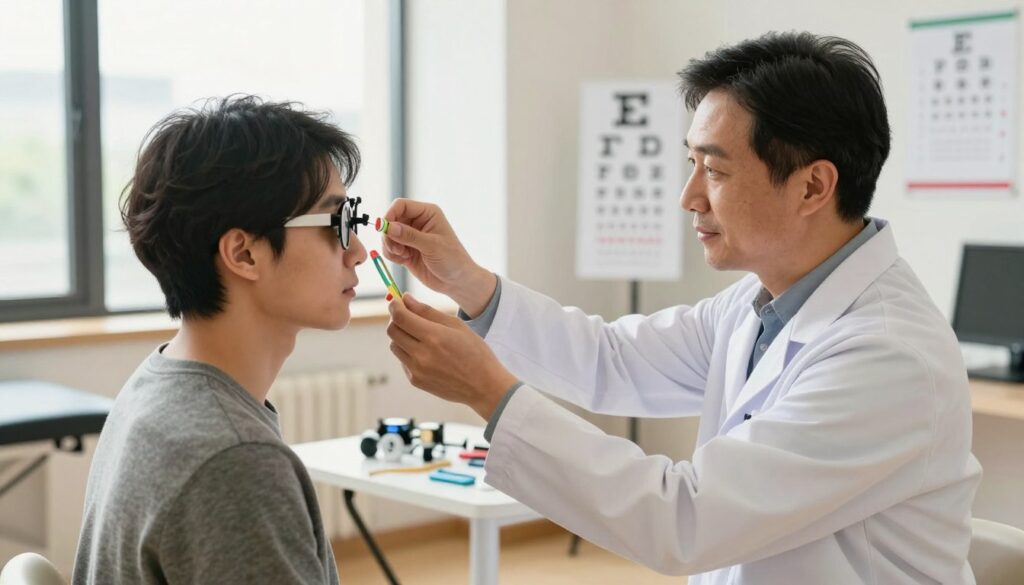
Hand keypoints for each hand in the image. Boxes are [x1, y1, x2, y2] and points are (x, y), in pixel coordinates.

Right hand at [381, 199, 495, 316]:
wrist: (457, 281)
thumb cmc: (452, 260)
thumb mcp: (432, 246)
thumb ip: (409, 236)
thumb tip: (388, 226)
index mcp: (427, 213)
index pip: (401, 205)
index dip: (390, 214)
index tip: (384, 229)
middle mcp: (417, 221)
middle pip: (391, 220)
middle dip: (388, 234)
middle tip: (396, 249)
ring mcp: (410, 236)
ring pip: (388, 235)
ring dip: (390, 246)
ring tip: (403, 255)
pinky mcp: (406, 250)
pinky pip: (389, 248)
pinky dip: (392, 255)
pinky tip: (404, 261)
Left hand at [387, 294, 517, 419]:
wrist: (484, 386)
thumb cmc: (474, 352)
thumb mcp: (456, 325)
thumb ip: (427, 311)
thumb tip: (406, 299)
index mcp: (434, 337)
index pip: (400, 317)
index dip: (395, 306)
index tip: (396, 300)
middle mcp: (422, 355)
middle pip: (392, 331)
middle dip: (396, 319)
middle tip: (407, 315)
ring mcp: (417, 370)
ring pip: (394, 346)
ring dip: (401, 336)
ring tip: (419, 335)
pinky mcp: (415, 381)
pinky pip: (402, 360)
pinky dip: (408, 352)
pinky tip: (426, 353)